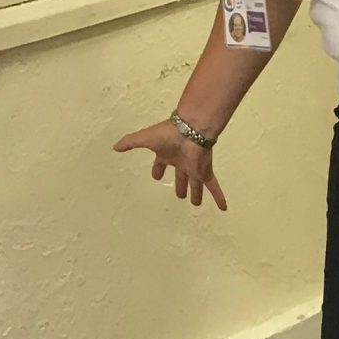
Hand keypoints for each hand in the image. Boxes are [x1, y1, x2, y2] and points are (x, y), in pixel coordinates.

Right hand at [113, 119, 227, 211]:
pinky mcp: (204, 171)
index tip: (156, 176)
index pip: (161, 164)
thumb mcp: (144, 139)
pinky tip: (224, 208)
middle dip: (180, 185)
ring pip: (195, 184)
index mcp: (167, 154)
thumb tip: (115, 147)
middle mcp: (181, 162)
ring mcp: (194, 168)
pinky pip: (213, 186)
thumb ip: (130, 143)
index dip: (158, 170)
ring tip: (195, 203)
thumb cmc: (167, 133)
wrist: (190, 129)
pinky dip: (219, 197)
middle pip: (180, 176)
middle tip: (180, 195)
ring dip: (196, 193)